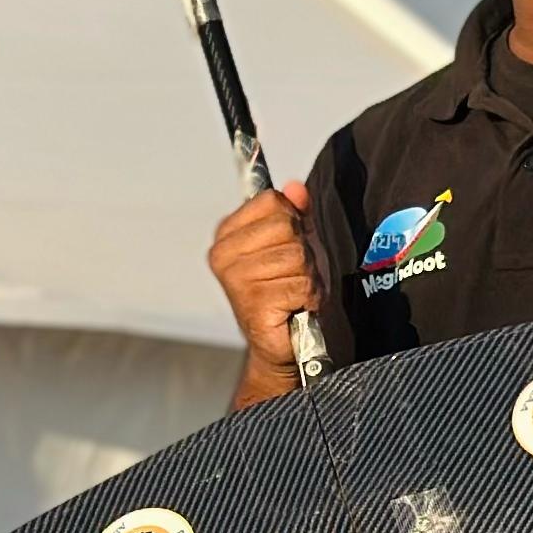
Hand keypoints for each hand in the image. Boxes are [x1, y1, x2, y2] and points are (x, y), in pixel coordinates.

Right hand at [207, 182, 319, 386]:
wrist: (281, 344)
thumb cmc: (286, 293)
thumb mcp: (294, 244)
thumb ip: (295, 213)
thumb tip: (295, 188)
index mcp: (227, 235)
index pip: (272, 202)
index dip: (292, 223)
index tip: (285, 247)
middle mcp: (224, 255)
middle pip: (286, 226)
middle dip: (302, 252)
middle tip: (292, 276)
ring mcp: (236, 279)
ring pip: (297, 256)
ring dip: (307, 277)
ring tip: (294, 294)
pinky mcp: (253, 303)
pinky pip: (301, 284)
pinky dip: (308, 297)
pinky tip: (295, 308)